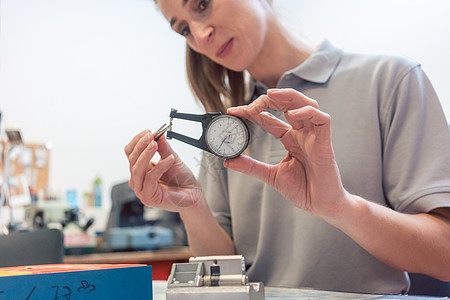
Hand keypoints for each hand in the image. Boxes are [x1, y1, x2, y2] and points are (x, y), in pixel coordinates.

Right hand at [124, 130, 203, 211]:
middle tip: (151, 136)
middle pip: (132, 160)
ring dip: (146, 154)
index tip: (148, 132)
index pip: (130, 153)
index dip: (137, 141)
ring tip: (156, 145)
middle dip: (141, 146)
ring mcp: (141, 189)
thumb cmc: (182, 179)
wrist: (192, 195)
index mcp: (140, 169)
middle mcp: (138, 180)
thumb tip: (158, 134)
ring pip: (137, 169)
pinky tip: (170, 159)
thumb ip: (164, 147)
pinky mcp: (148, 197)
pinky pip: (150, 178)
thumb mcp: (172, 158)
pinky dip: (160, 166)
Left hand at [226, 88, 347, 218]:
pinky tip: (292, 114)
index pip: (269, 118)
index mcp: (290, 139)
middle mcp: (302, 133)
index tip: (233, 112)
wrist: (322, 206)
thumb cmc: (304, 190)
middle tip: (248, 106)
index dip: (252, 112)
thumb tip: (228, 161)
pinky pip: (322, 119)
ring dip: (288, 96)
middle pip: (287, 105)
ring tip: (269, 96)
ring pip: (307, 104)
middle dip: (267, 100)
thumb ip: (251, 167)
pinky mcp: (325, 143)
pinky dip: (308, 112)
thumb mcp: (271, 176)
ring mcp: (314, 136)